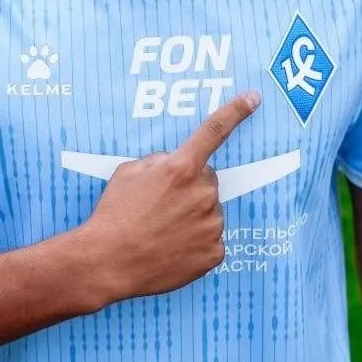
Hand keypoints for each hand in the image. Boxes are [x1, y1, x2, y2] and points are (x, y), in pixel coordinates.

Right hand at [83, 91, 260, 301]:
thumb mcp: (128, 172)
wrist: (107, 262)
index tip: (254, 98)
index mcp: (181, 168)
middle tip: (161, 205)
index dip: (236, 112)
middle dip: (189, 186)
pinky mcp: (214, 253)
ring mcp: (211, 225)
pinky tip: (172, 248)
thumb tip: (175, 163)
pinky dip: (196, 243)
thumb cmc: (114, 214)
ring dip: (193, 215)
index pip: (214, 132)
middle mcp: (202, 193)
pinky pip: (211, 239)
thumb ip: (159, 161)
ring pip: (210, 210)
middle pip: (207, 180)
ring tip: (163, 230)